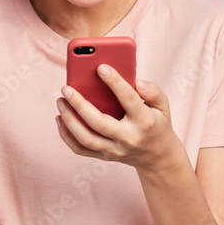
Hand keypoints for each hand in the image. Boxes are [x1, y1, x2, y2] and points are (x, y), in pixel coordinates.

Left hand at [55, 64, 182, 170]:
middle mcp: (129, 137)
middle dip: (80, 105)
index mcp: (145, 121)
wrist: (158, 157)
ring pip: (86, 138)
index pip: (129, 99)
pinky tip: (60, 119)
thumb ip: (153, 91)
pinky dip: (66, 135)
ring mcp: (115, 150)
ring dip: (69, 120)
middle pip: (99, 123)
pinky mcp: (105, 156)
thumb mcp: (163, 106)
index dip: (115, 82)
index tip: (101, 67)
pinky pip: (80, 149)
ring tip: (60, 101)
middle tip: (66, 88)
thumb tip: (135, 82)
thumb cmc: (157, 124)